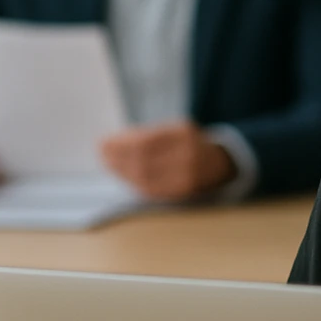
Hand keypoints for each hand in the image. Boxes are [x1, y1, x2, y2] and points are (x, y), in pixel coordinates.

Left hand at [100, 121, 235, 200]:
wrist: (218, 163)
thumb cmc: (188, 143)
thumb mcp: (174, 130)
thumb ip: (148, 135)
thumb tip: (112, 144)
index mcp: (183, 133)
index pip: (144, 141)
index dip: (121, 144)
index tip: (104, 143)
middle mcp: (188, 154)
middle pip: (143, 160)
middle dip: (118, 158)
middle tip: (103, 154)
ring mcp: (187, 174)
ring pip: (145, 177)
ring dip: (122, 172)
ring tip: (109, 164)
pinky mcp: (184, 191)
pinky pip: (152, 189)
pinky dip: (134, 183)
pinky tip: (124, 176)